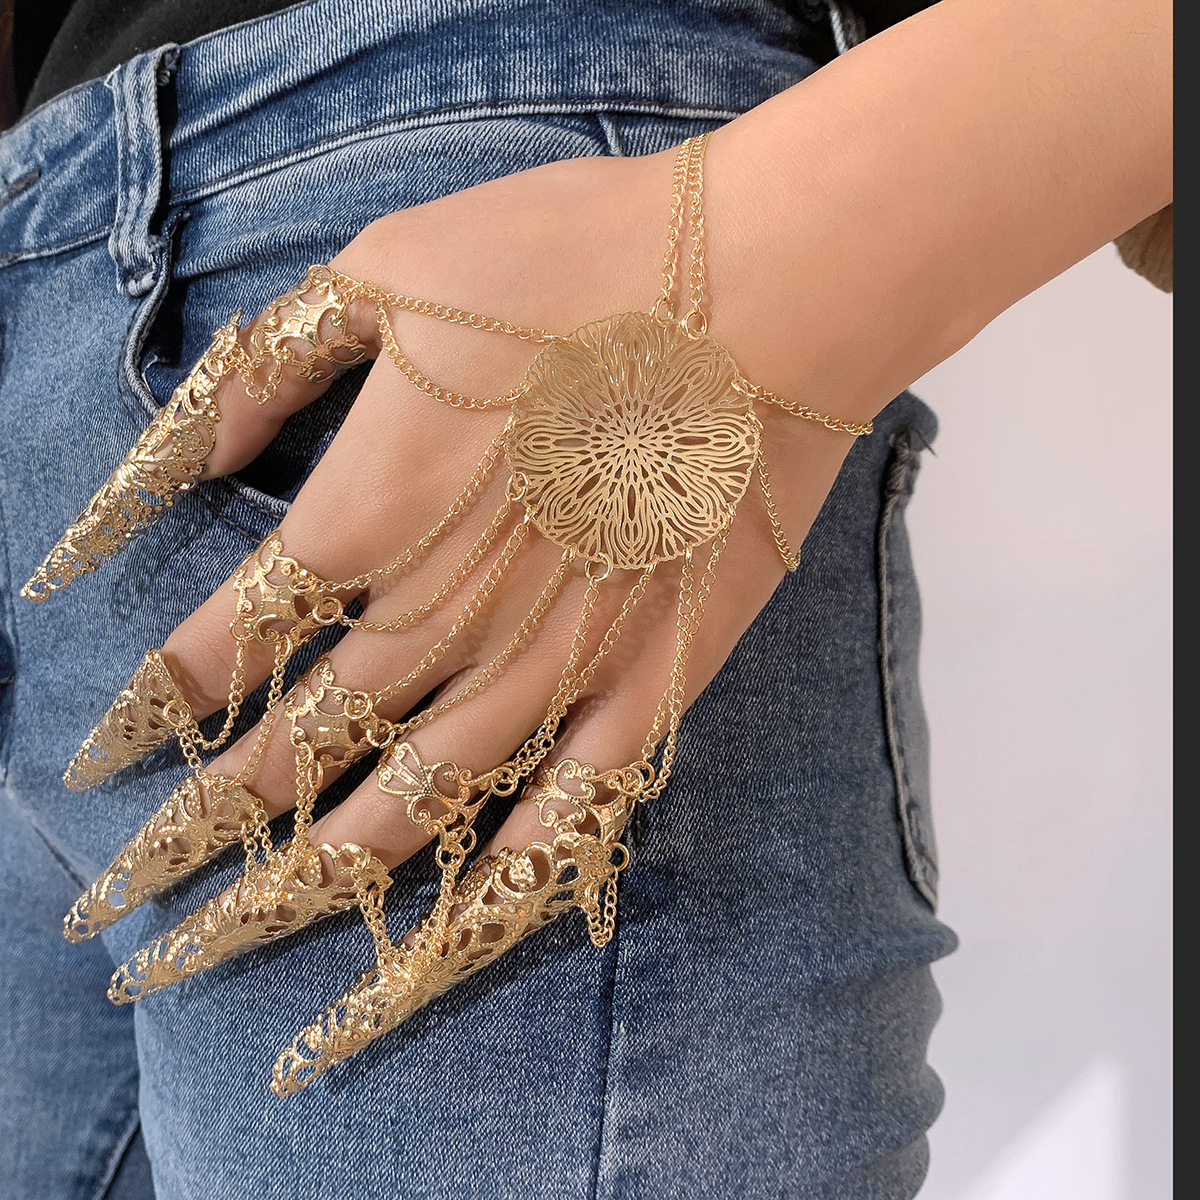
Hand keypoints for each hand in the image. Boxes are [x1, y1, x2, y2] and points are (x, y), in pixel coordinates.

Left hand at [56, 139, 863, 1089]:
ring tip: (250, 934)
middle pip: (307, 742)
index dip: (161, 703)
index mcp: (374, 506)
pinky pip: (575, 799)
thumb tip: (184, 454)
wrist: (763, 282)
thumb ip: (273, 369)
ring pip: (421, 795)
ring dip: (327, 871)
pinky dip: (510, 869)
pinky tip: (458, 927)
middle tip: (134, 908)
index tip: (102, 761)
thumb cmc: (574, 256)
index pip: (234, 638)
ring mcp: (562, 658)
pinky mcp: (657, 674)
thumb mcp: (388, 264)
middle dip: (211, 824)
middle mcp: (452, 609)